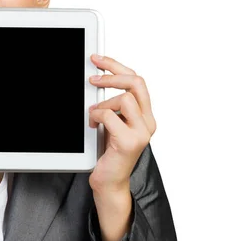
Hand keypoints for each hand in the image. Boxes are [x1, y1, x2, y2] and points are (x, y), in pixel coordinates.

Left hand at [87, 54, 156, 193]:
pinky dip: (96, 116)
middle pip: (136, 82)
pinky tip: (93, 125)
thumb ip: (112, 104)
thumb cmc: (109, 151)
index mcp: (145, 114)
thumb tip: (97, 77)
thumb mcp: (113, 121)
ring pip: (124, 98)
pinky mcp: (129, 142)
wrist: (110, 181)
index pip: (137, 80)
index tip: (98, 59)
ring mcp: (141, 132)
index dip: (116, 66)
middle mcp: (148, 122)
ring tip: (94, 115)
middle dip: (112, 74)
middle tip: (93, 77)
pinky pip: (109, 116)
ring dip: (102, 103)